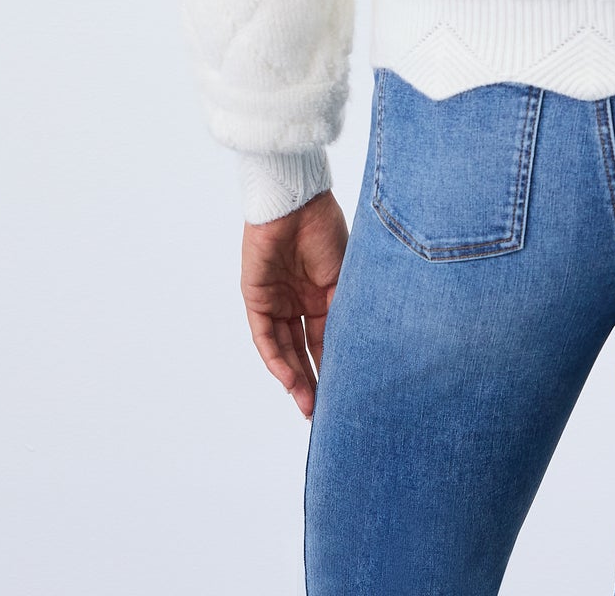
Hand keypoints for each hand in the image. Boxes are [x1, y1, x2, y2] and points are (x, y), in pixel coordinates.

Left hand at [240, 188, 348, 419]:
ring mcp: (276, 300)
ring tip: (307, 404)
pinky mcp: (256, 297)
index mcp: (323, 294)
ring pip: (283, 348)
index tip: (345, 393)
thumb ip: (344, 312)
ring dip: (294, 377)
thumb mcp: (344, 278)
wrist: (297, 203)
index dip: (334, 366)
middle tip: (322, 411)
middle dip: (312, 380)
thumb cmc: (326, 232)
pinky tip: (289, 379)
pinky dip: (276, 359)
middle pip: (303, 349)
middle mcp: (299, 301)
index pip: (326, 339)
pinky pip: (264, 336)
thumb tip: (359, 350)